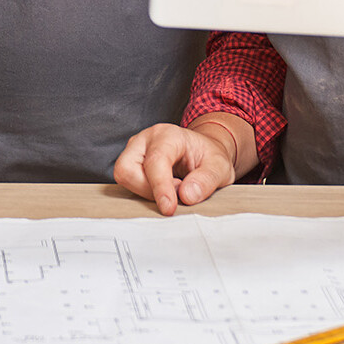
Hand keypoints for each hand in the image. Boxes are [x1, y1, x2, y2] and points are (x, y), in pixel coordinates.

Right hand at [114, 122, 237, 216]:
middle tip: (176, 192)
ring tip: (172, 189)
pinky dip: (144, 193)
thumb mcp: (220, 167)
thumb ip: (206, 180)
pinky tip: (163, 189)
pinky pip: (127, 183)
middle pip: (128, 169)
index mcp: (168, 134)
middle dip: (149, 190)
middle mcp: (145, 139)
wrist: (203, 152)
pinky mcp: (130, 163)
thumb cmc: (209, 157)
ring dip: (146, 192)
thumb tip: (186, 196)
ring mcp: (134, 151)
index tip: (169, 208)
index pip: (155, 161)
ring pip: (124, 177)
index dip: (160, 187)